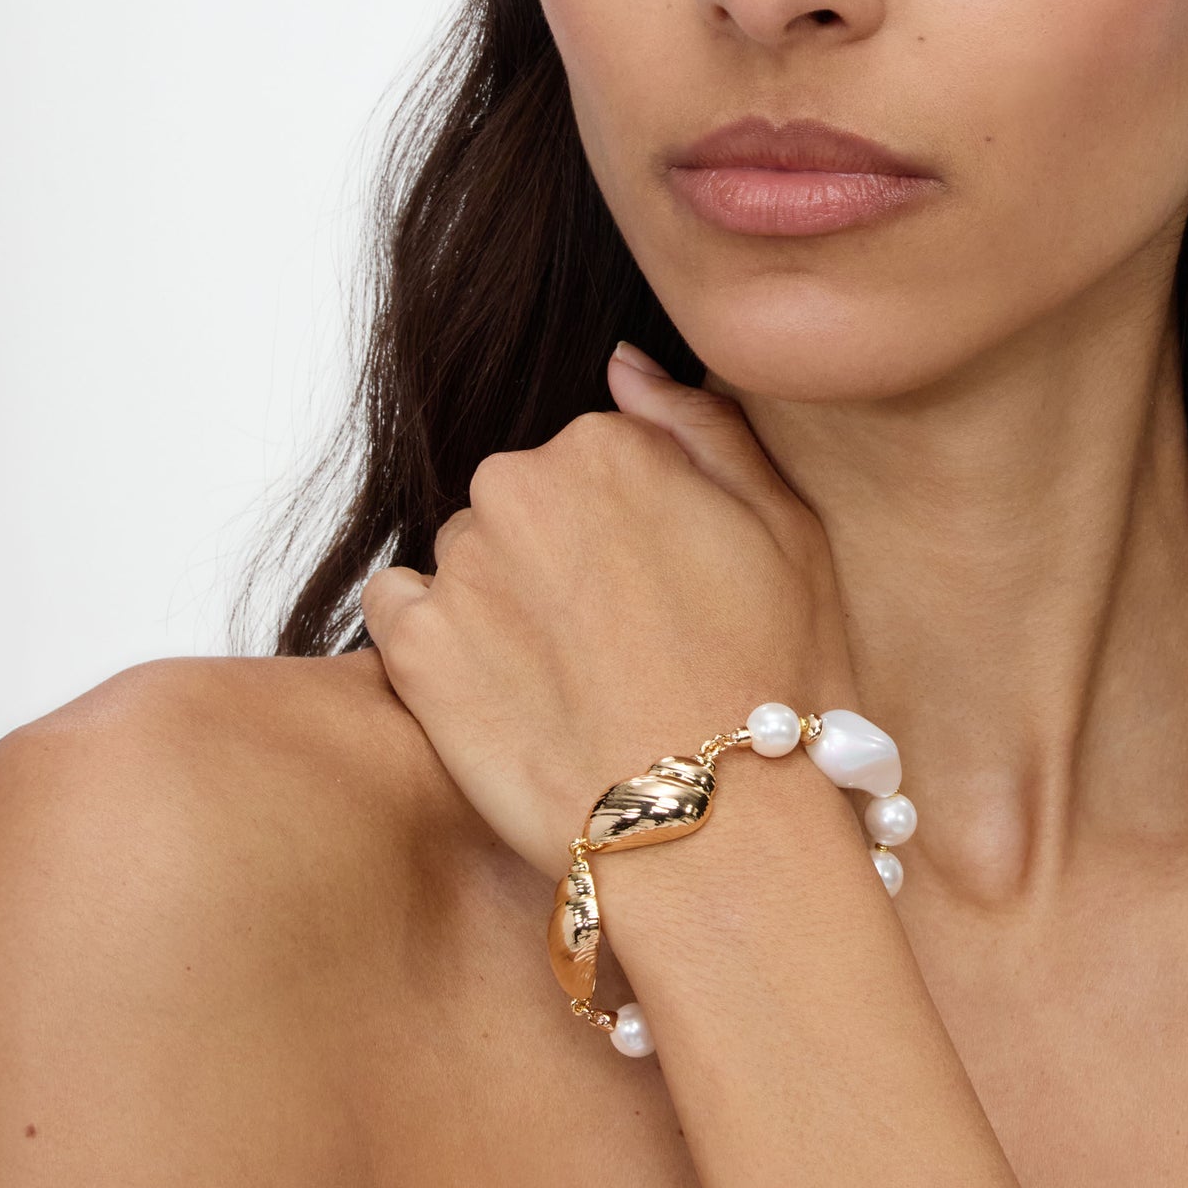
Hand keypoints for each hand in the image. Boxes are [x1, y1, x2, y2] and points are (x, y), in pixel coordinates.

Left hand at [358, 343, 858, 878]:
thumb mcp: (786, 524)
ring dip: (506, 599)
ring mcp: (460, 566)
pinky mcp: (414, 650)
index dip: (639, 525)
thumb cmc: (770, 675)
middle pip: (528, 498)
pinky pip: (401, 611)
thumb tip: (623, 363)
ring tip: (572, 679)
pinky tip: (503, 688)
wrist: (712, 824)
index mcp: (611, 443)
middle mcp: (520, 483)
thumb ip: (699, 423)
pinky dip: (438, 639)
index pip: (600, 455)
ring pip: (471, 555)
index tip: (667, 588)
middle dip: (565, 554)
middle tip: (624, 641)